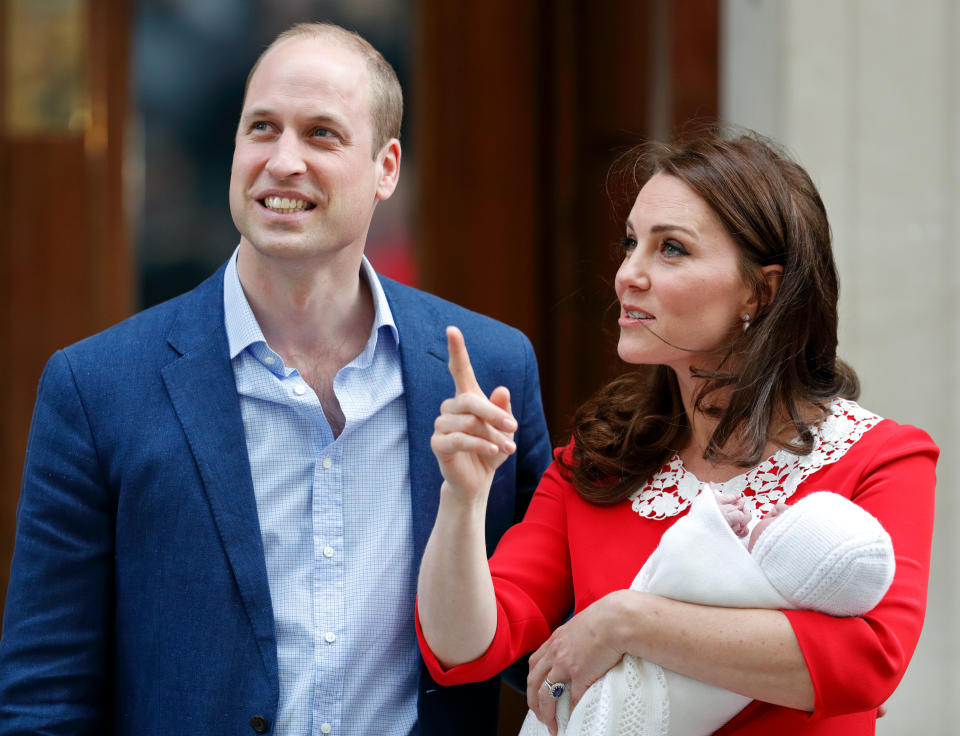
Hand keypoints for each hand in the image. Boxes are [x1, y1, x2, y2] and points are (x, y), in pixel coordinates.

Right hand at [430, 326, 517, 502]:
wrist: (478, 482)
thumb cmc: (491, 450)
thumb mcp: (504, 430)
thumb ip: (503, 410)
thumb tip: (501, 389)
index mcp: (467, 398)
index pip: (460, 370)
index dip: (457, 350)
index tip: (452, 329)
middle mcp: (450, 408)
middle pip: (469, 400)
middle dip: (494, 413)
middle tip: (514, 428)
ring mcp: (441, 426)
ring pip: (468, 422)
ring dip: (492, 436)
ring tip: (508, 449)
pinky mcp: (438, 444)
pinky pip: (459, 439)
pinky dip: (480, 445)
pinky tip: (493, 452)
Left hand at [525, 592, 626, 734]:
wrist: (616, 619)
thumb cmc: (606, 618)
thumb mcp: (583, 623)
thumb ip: (577, 636)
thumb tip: (584, 643)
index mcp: (555, 639)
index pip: (536, 662)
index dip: (534, 679)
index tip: (537, 691)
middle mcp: (555, 652)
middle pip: (534, 681)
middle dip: (532, 700)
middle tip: (539, 714)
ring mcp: (565, 664)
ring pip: (546, 694)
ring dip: (546, 712)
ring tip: (550, 725)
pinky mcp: (580, 675)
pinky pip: (571, 699)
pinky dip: (569, 713)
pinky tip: (571, 720)